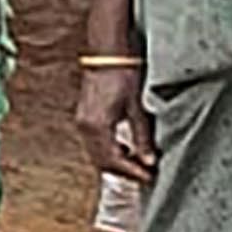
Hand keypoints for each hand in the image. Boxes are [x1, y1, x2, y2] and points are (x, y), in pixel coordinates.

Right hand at [77, 63, 153, 185]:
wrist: (107, 53)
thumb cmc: (123, 74)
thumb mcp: (137, 106)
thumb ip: (142, 136)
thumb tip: (149, 160)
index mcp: (97, 126)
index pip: (114, 161)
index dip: (132, 172)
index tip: (149, 178)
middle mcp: (86, 128)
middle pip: (103, 162)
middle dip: (124, 172)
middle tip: (146, 176)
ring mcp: (82, 123)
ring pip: (97, 155)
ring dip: (116, 163)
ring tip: (138, 165)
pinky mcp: (84, 118)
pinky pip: (94, 144)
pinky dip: (110, 152)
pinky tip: (125, 149)